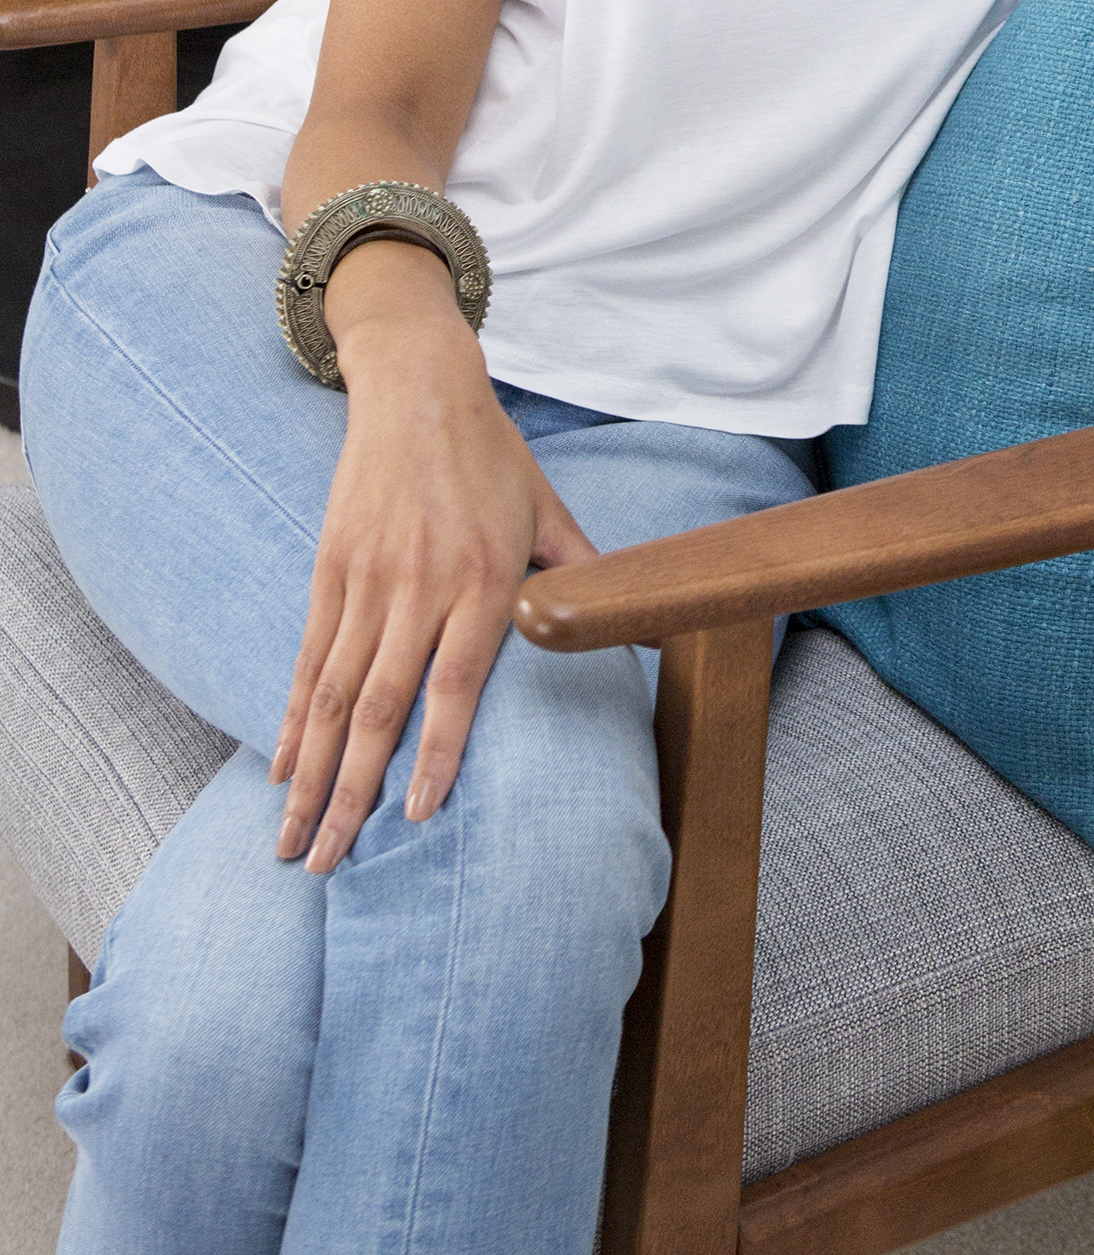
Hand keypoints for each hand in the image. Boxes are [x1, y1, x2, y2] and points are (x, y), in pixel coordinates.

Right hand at [270, 256, 593, 870]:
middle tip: (325, 865)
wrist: (419, 389)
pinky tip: (282, 769)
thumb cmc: (495, 459)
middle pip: (381, 707)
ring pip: (334, 694)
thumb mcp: (550, 512)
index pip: (454, 685)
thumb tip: (651, 630)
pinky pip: (310, 657)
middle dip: (350, 794)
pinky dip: (294, 718)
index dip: (435, 754)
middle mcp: (421, 585)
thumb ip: (583, 577)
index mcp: (483, 578)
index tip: (416, 818)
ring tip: (291, 841)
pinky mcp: (331, 568)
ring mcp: (369, 578)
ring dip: (310, 774)